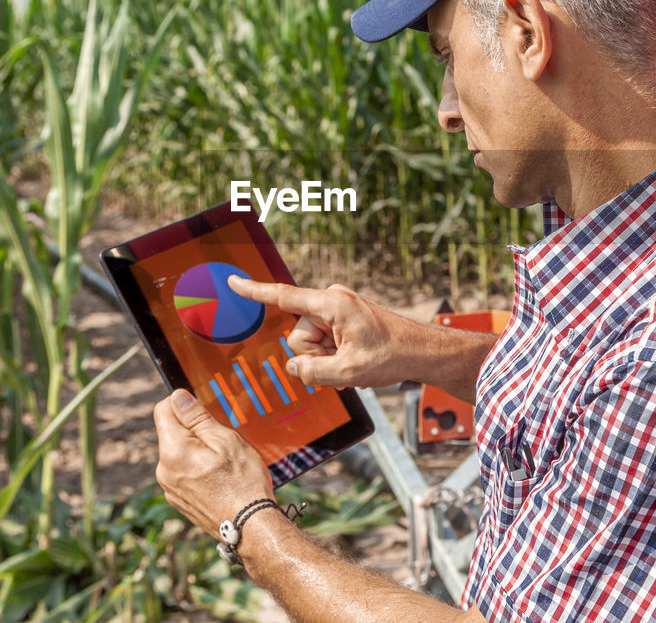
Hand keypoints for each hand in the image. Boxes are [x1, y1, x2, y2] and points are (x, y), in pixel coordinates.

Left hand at [153, 389, 272, 536]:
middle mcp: (164, 471)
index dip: (183, 403)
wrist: (250, 528)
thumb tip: (178, 397)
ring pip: (179, 454)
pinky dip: (198, 469)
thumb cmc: (243, 483)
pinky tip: (219, 478)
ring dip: (197, 450)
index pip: (163, 410)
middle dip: (194, 430)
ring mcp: (170, 489)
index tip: (204, 409)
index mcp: (173, 451)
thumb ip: (197, 417)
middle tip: (222, 441)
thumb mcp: (225, 440)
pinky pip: (183, 473)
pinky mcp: (179, 501)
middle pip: (172, 433)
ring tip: (224, 463)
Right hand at [226, 276, 412, 388]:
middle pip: (298, 334)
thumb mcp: (348, 372)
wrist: (422, 352)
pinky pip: (323, 341)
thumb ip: (312, 371)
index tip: (233, 282)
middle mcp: (332, 301)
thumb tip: (293, 367)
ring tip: (353, 365)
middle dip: (314, 356)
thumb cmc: (393, 355)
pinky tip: (352, 365)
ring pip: (310, 342)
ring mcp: (338, 309)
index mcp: (332, 304)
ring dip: (326, 359)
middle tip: (344, 366)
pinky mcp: (343, 318)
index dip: (255, 292)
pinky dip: (333, 356)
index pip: (284, 297)